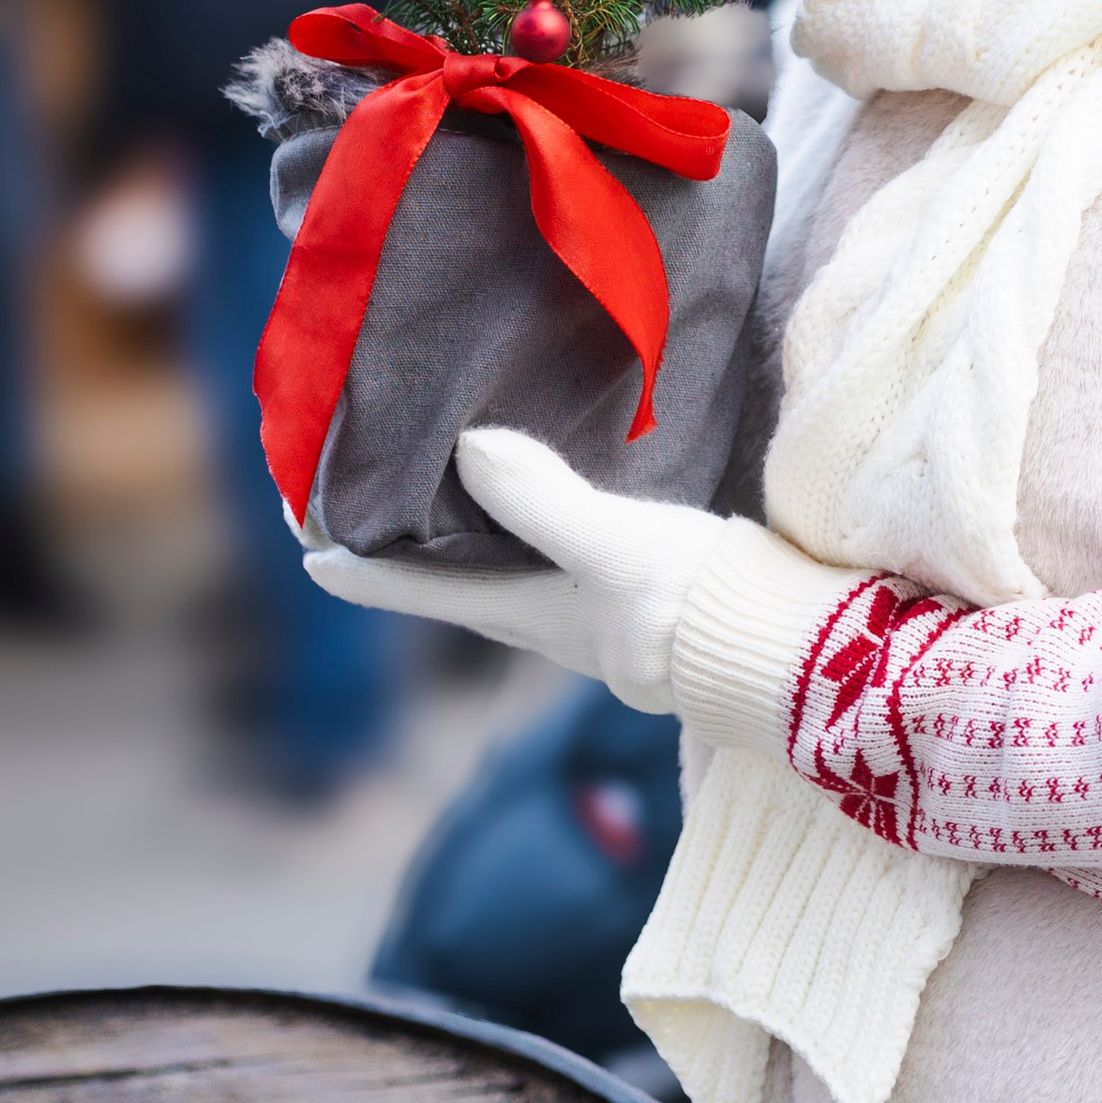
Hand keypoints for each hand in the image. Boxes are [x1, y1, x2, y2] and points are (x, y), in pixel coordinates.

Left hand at [303, 426, 730, 711]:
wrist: (797, 652)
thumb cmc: (699, 608)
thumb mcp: (618, 548)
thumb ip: (544, 503)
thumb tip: (467, 449)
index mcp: (535, 616)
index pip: (426, 591)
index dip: (366, 572)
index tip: (304, 556)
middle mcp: (559, 623)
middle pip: (463, 587)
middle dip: (416, 553)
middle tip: (372, 511)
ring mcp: (608, 616)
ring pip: (518, 576)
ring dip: (481, 541)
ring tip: (458, 494)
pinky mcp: (654, 599)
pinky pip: (572, 561)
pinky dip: (545, 532)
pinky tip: (566, 500)